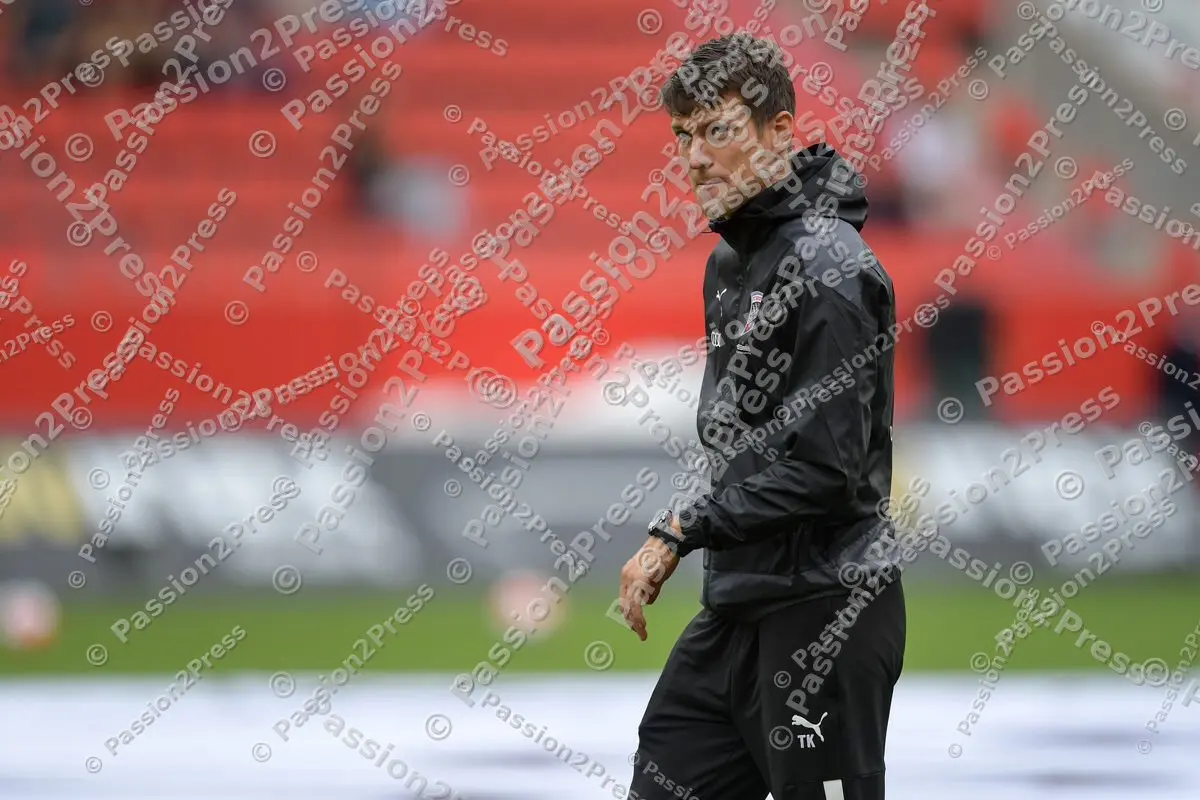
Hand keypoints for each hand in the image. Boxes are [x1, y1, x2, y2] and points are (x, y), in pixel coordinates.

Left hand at [618, 520, 681, 641]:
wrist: (669, 542)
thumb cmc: (664, 556)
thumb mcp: (655, 575)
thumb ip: (650, 589)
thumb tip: (648, 602)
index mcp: (628, 574)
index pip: (625, 598)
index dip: (629, 613)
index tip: (635, 625)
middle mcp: (626, 577)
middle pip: (624, 604)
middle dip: (631, 621)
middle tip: (639, 633)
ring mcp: (632, 578)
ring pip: (629, 607)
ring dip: (635, 622)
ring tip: (642, 633)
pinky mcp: (641, 581)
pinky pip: (636, 604)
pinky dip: (639, 617)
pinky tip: (643, 625)